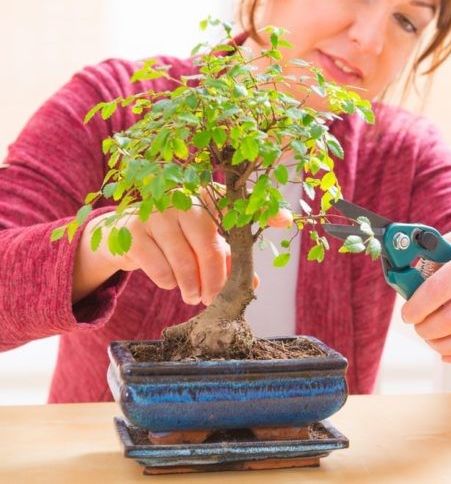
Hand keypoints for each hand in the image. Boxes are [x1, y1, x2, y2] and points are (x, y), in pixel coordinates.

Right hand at [72, 197, 292, 303]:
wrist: (122, 234)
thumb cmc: (174, 237)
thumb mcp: (203, 243)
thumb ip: (228, 258)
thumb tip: (253, 282)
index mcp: (205, 195)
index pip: (236, 203)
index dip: (261, 210)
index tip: (285, 221)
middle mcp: (182, 197)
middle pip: (210, 247)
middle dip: (215, 280)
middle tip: (213, 298)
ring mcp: (156, 212)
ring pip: (185, 263)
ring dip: (192, 288)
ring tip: (193, 296)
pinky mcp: (134, 231)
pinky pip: (162, 270)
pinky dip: (169, 283)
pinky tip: (170, 281)